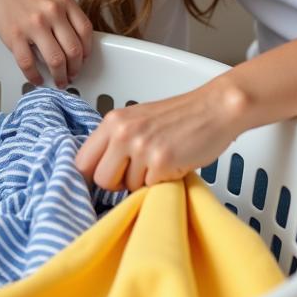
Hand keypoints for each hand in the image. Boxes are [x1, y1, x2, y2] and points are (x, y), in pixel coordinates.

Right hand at [0, 0, 91, 88]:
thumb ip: (64, 11)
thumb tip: (73, 40)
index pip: (85, 31)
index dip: (87, 50)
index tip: (83, 59)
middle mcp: (52, 11)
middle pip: (74, 50)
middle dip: (75, 68)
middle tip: (72, 75)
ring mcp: (33, 24)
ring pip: (56, 60)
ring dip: (60, 76)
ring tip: (58, 81)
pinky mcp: (14, 36)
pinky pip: (29, 64)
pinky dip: (35, 76)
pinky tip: (37, 78)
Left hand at [75, 77, 251, 190]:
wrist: (215, 109)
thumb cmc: (179, 116)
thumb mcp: (137, 119)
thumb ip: (116, 140)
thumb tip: (97, 171)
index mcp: (112, 122)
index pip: (82, 160)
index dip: (91, 175)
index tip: (103, 179)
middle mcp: (123, 133)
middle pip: (101, 179)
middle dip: (117, 184)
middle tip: (135, 174)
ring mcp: (142, 147)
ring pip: (127, 186)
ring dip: (143, 182)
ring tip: (160, 163)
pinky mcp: (162, 162)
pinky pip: (151, 188)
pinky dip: (162, 182)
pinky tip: (173, 164)